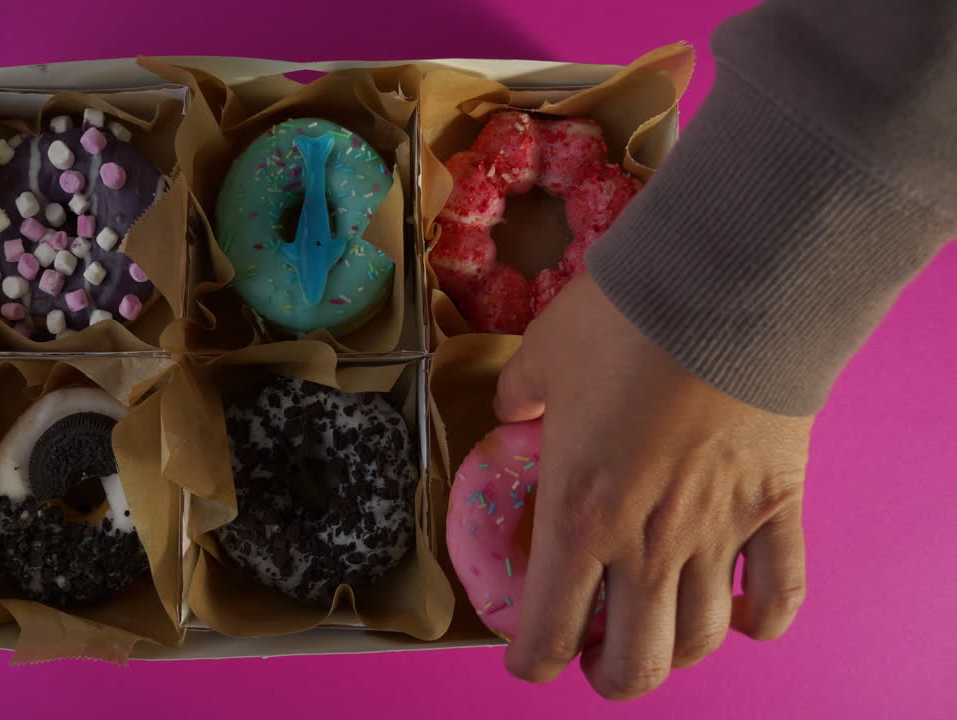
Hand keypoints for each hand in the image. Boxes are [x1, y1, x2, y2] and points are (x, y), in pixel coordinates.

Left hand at [496, 272, 812, 699]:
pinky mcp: (778, 510)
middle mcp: (646, 545)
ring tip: (660, 634)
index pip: (547, 631)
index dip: (531, 660)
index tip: (527, 657)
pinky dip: (762, 620)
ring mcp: (718, 535)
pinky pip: (782, 596)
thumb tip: (514, 410)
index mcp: (576, 516)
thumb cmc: (621, 324)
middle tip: (596, 656)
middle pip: (635, 664)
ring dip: (676, 652)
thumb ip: (519, 398)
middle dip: (609, 676)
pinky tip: (741, 614)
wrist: (723, 288)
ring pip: (701, 642)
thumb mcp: (541, 356)